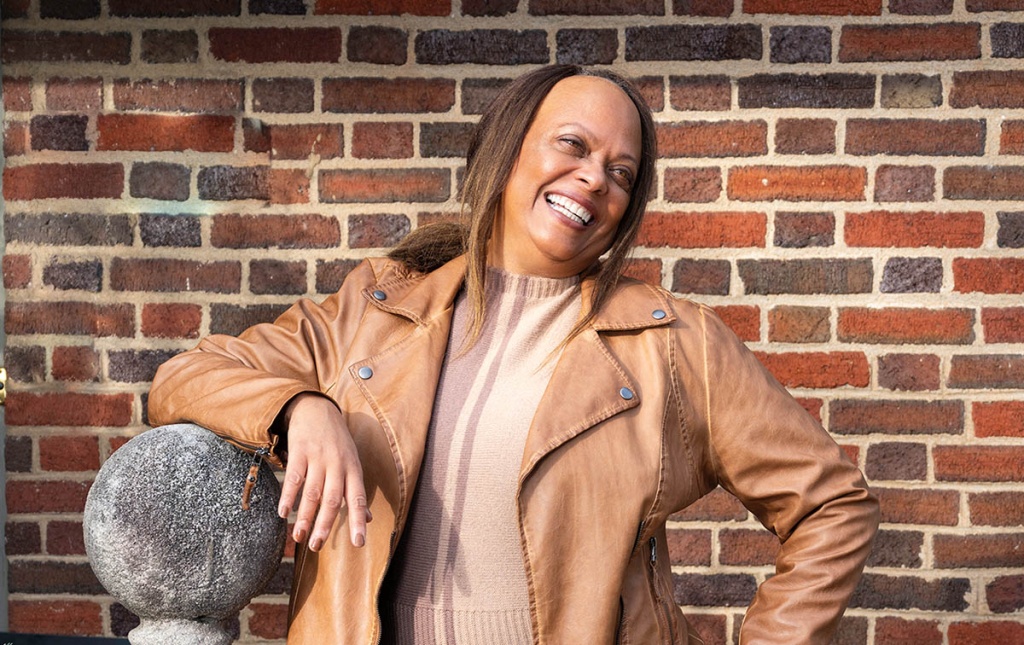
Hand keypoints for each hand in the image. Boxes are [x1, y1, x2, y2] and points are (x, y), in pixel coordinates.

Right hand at [277, 393, 370, 550]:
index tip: (359, 543)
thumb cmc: (337, 441)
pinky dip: (288, 497)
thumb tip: (368, 518)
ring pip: (312, 492)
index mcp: (353, 469)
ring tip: (299, 537)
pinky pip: (294, 477)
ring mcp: (318, 457)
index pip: (357, 498)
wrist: (317, 409)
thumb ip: (355, 490)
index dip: (358, 520)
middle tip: (316, 547)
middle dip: (324, 525)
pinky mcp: (300, 451)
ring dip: (305, 517)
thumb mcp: (352, 462)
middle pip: (332, 499)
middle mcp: (337, 464)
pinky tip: (283, 513)